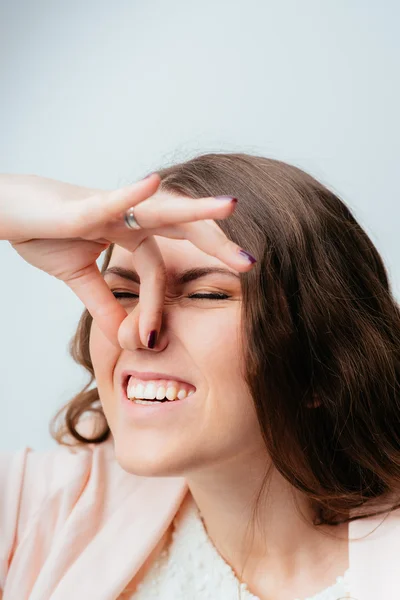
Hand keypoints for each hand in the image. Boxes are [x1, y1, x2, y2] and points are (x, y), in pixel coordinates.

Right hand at [3, 173, 255, 346]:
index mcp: (129, 233)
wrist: (7, 213)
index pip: (156, 268)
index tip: (147, 340)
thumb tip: (126, 335)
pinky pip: (113, 199)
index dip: (155, 304)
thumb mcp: (79, 278)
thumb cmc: (44, 234)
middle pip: (183, 228)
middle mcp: (129, 216)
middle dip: (217, 245)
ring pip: (161, 208)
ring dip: (196, 209)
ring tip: (231, 206)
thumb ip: (105, 303)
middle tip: (251, 264)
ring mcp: (110, 207)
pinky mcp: (84, 205)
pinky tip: (155, 182)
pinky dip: (134, 194)